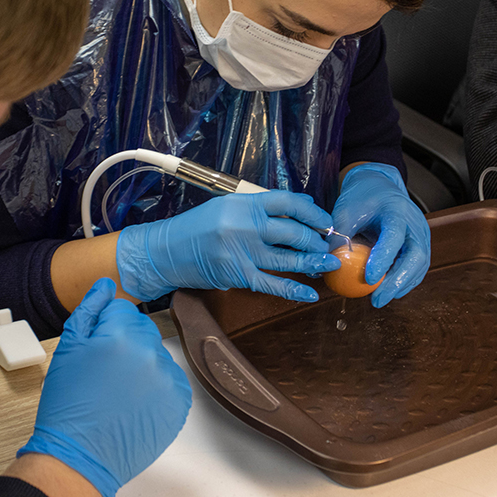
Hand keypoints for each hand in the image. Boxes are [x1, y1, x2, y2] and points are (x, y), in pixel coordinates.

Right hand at [19, 279, 191, 496]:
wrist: (79, 455)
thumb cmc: (69, 407)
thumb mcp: (68, 349)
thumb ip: (89, 309)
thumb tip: (106, 285)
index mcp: (121, 335)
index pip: (122, 310)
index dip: (104, 328)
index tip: (96, 350)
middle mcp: (150, 354)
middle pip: (142, 330)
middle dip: (124, 344)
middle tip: (104, 373)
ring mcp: (168, 379)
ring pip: (156, 355)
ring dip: (141, 365)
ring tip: (117, 392)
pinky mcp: (180, 402)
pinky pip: (170, 380)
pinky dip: (156, 388)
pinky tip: (134, 402)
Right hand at [115, 190, 338, 301]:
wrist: (166, 252)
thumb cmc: (196, 227)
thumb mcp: (227, 206)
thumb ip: (261, 206)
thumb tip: (300, 204)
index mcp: (244, 204)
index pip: (287, 202)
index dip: (312, 211)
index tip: (324, 220)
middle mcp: (245, 226)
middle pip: (294, 232)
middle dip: (316, 240)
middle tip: (327, 245)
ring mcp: (242, 252)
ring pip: (288, 258)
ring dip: (313, 263)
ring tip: (329, 264)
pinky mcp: (238, 275)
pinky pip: (272, 284)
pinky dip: (294, 290)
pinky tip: (310, 294)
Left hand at [331, 163, 430, 307]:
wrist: (380, 186)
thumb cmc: (360, 198)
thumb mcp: (345, 211)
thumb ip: (339, 237)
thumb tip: (325, 267)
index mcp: (396, 210)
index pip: (394, 236)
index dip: (383, 259)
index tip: (369, 279)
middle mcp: (414, 223)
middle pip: (416, 256)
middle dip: (397, 281)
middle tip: (377, 299)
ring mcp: (421, 235)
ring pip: (419, 265)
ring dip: (401, 285)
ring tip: (379, 299)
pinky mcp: (421, 245)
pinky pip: (416, 268)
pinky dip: (404, 281)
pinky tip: (387, 291)